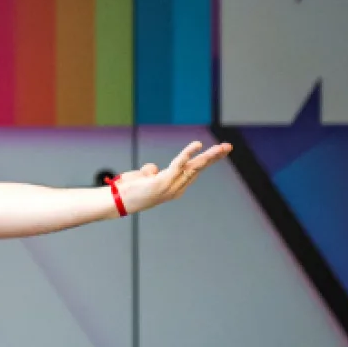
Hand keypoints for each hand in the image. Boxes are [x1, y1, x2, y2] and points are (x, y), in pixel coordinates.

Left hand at [112, 140, 231, 213]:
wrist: (118, 201)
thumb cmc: (129, 190)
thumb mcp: (143, 178)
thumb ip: (150, 171)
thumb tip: (153, 168)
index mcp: (175, 187)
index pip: (194, 170)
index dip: (206, 159)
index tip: (219, 150)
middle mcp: (176, 188)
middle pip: (199, 168)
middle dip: (214, 157)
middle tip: (228, 147)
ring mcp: (171, 186)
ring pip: (194, 166)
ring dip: (209, 156)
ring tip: (222, 148)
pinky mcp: (163, 182)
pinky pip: (178, 164)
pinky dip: (188, 153)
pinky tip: (197, 145)